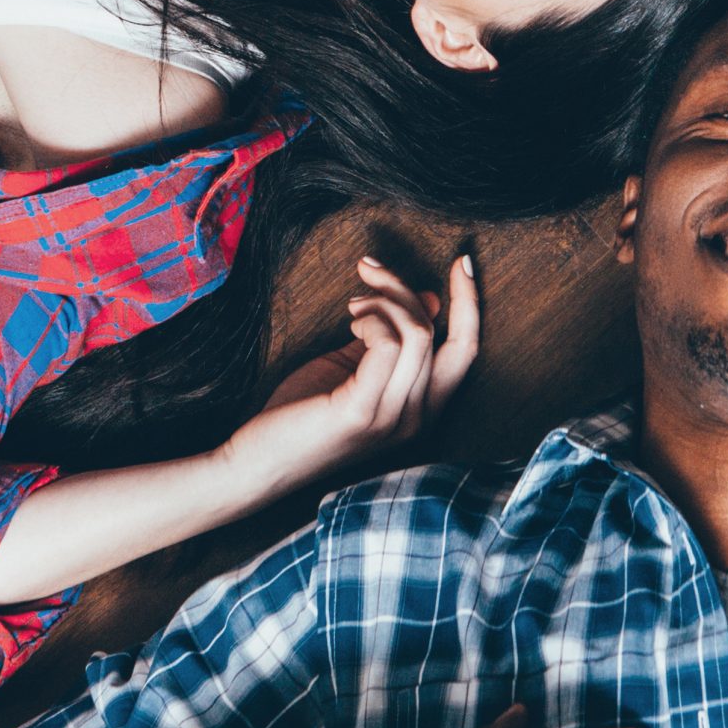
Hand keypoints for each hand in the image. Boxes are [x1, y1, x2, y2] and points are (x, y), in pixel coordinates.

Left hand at [227, 252, 480, 491]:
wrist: (257, 464)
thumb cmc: (302, 414)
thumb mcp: (354, 369)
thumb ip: (392, 340)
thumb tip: (427, 301)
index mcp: (420, 409)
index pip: (466, 350)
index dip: (470, 303)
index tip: (462, 263)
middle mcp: (416, 418)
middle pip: (441, 334)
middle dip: (408, 289)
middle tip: (371, 269)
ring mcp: (392, 418)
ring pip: (417, 334)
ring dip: (383, 301)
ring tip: (352, 304)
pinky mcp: (364, 411)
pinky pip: (389, 345)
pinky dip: (373, 319)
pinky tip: (351, 322)